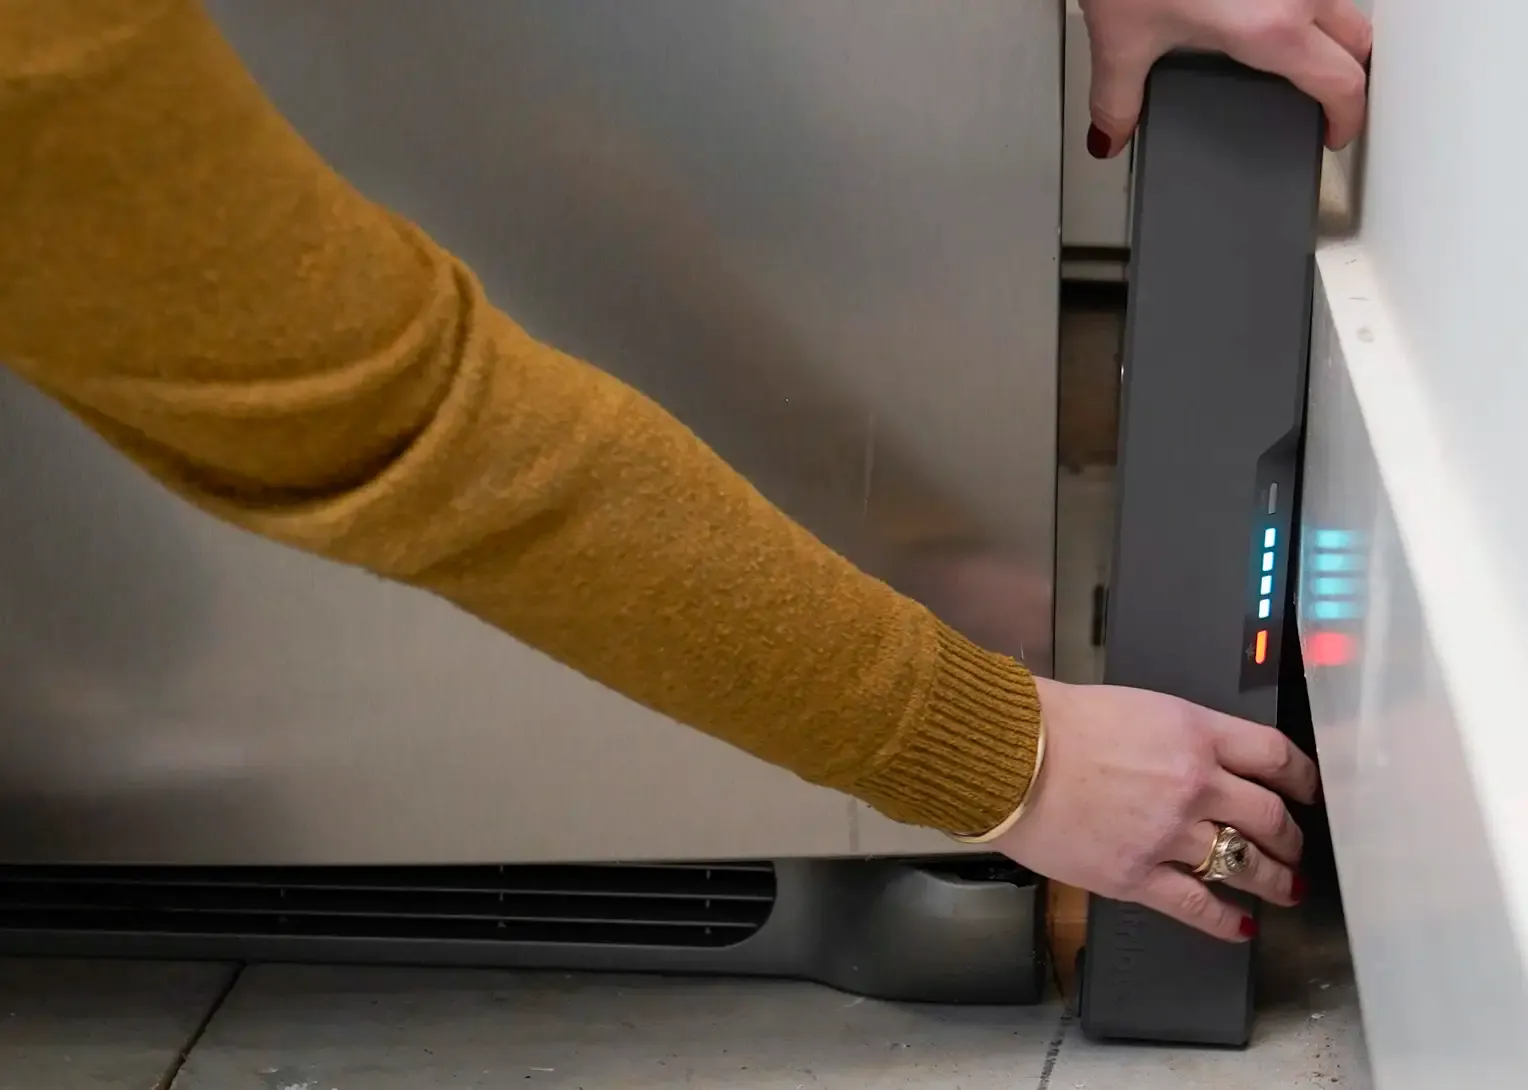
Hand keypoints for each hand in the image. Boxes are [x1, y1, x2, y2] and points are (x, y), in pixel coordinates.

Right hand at [994, 676, 1318, 941]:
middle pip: (1270, 816)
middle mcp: (1196, 783)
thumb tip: (1194, 758)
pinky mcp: (1138, 875)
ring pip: (1246, 864)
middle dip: (1290, 837)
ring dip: (1273, 880)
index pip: (1274, 755)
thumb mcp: (1135, 707)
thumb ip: (1175, 735)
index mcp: (1195, 733)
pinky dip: (1226, 920)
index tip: (1306, 791)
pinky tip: (1241, 925)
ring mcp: (1170, 833)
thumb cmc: (1054, 723)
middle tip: (1295, 848)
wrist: (1010, 756)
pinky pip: (1199, 905)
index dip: (1301, 777)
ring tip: (1285, 889)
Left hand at [1079, 0, 1372, 156]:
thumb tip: (1112, 132)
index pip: (1341, 81)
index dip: (1347, 116)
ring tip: (1298, 47)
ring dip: (1330, 27)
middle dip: (1346, 73)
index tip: (1335, 132)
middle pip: (1355, 37)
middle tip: (1323, 97)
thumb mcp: (1121, 40)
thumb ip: (1118, 100)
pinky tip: (1272, 4)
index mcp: (1272, 25)